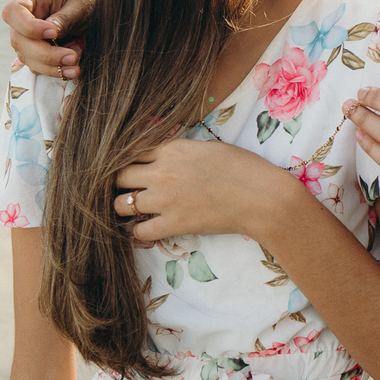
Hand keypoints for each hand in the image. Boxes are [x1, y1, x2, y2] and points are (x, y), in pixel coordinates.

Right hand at [2, 0, 96, 77]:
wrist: (95, 5)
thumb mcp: (81, 2)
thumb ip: (66, 17)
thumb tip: (52, 33)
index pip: (13, 12)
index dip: (28, 26)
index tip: (53, 33)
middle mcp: (24, 17)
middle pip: (19, 40)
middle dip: (46, 54)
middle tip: (73, 57)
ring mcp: (27, 35)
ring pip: (27, 58)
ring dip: (53, 67)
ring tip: (77, 65)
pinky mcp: (36, 51)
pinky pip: (38, 66)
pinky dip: (56, 71)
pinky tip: (73, 69)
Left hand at [113, 138, 299, 241]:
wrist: (261, 197)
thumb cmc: (243, 168)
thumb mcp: (209, 146)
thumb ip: (182, 150)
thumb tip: (167, 155)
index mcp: (172, 148)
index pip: (131, 151)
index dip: (128, 160)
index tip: (129, 168)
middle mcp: (162, 172)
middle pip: (118, 176)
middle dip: (118, 183)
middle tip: (126, 190)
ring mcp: (165, 199)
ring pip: (121, 204)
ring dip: (123, 207)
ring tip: (131, 211)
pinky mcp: (173, 224)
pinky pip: (139, 231)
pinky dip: (137, 232)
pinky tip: (144, 229)